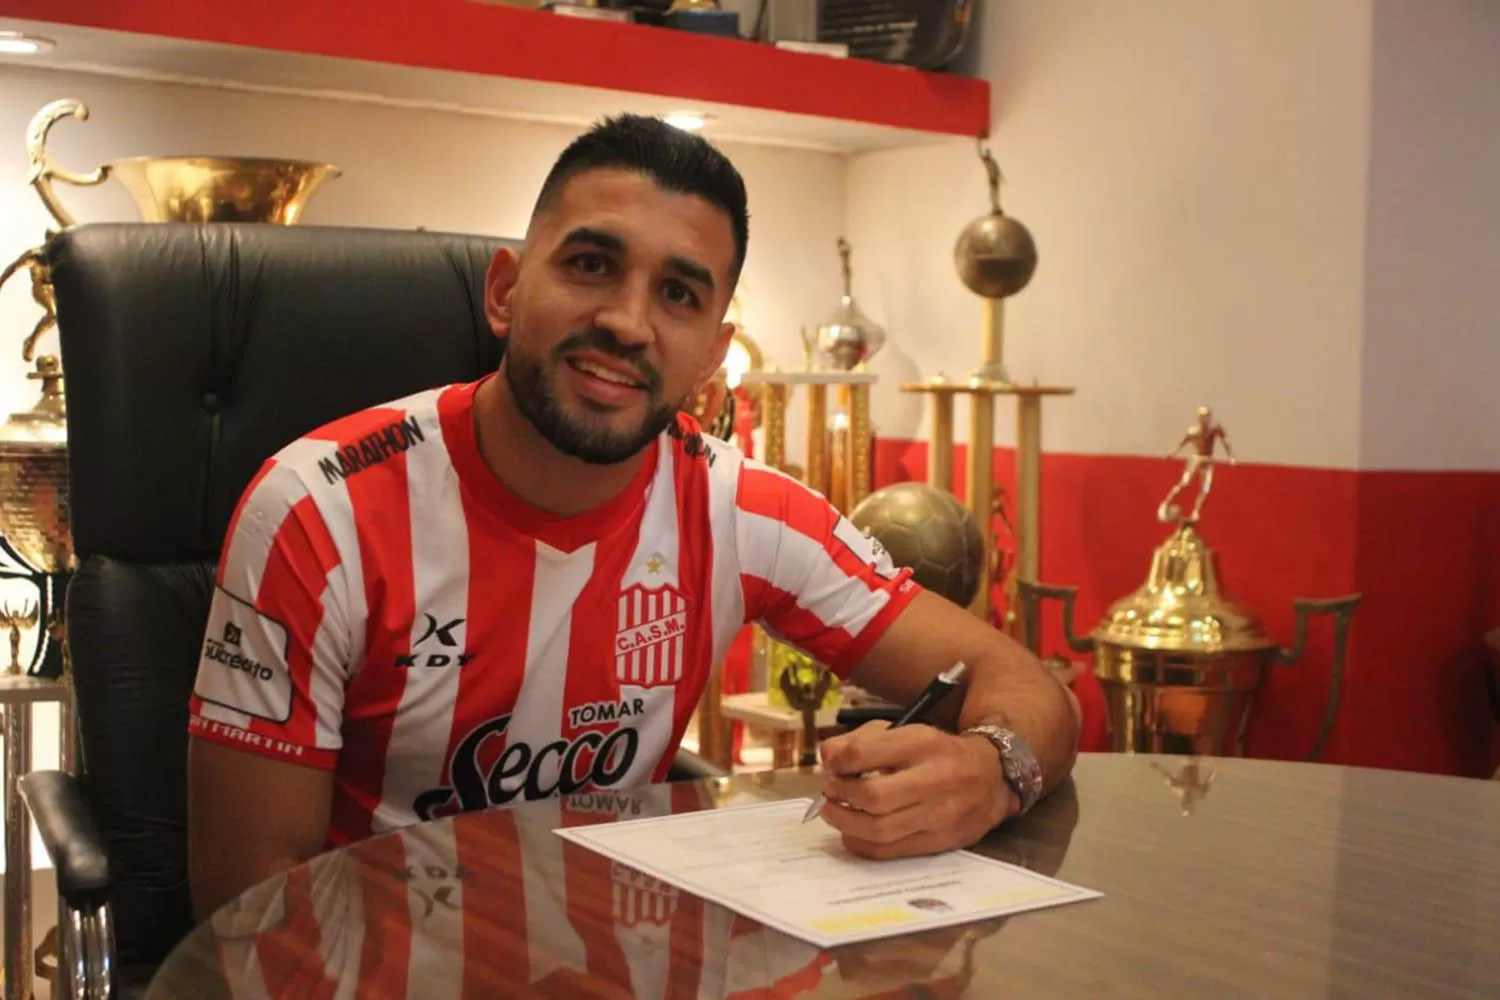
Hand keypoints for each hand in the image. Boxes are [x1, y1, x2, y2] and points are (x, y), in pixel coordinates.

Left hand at [815, 721, 1016, 859]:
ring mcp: (940, 815)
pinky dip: (861, 843)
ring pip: (879, 829)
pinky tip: (852, 832)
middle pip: (872, 796)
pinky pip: (890, 850)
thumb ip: (861, 741)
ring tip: (835, 812)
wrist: (992, 778)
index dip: (838, 762)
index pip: (865, 753)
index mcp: (923, 743)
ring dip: (845, 822)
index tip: (831, 766)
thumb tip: (826, 760)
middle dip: (841, 795)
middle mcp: (935, 779)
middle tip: (831, 792)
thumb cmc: (937, 752)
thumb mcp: (905, 732)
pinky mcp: (940, 842)